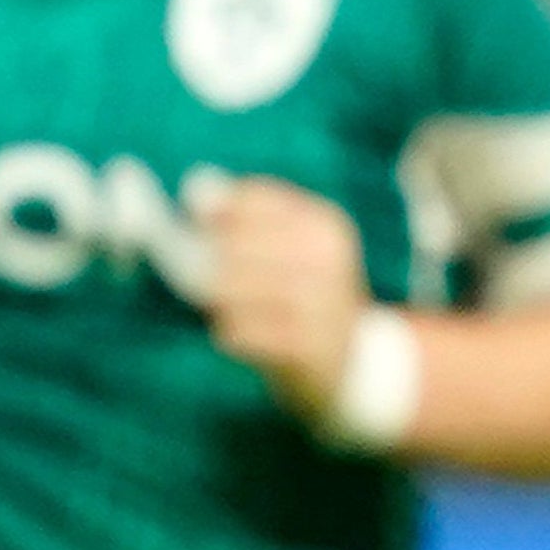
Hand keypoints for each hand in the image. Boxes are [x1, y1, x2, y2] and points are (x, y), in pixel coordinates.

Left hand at [203, 177, 370, 425]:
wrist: (352, 362)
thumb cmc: (304, 296)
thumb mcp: (289, 247)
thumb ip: (244, 215)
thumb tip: (196, 187)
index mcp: (325, 224)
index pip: (253, 199)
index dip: (218, 215)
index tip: (207, 229)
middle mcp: (328, 257)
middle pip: (234, 244)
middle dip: (212, 262)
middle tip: (214, 279)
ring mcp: (320, 302)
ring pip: (229, 286)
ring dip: (219, 300)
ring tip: (233, 309)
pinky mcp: (306, 346)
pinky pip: (238, 331)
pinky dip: (231, 334)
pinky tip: (247, 336)